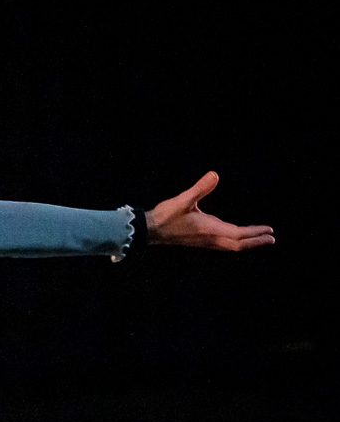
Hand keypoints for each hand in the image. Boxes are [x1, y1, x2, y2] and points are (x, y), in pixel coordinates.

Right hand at [147, 172, 273, 250]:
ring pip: (231, 246)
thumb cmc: (165, 216)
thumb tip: (214, 175)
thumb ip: (200, 188)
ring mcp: (204, 241)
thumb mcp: (183, 200)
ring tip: (259, 239)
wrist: (149, 230)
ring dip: (246, 243)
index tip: (270, 231)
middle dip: (255, 241)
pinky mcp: (200, 241)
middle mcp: (209, 238)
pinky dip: (235, 243)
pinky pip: (223, 244)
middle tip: (271, 239)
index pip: (238, 234)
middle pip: (237, 245)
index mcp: (209, 230)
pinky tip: (235, 238)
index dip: (255, 233)